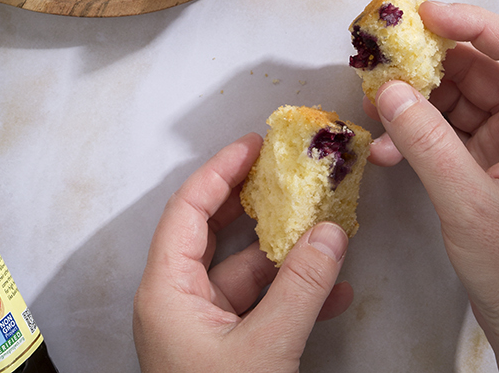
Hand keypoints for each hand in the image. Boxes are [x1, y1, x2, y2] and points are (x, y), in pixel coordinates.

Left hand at [133, 136, 351, 372]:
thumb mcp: (265, 346)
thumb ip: (300, 287)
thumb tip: (329, 233)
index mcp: (165, 290)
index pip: (187, 208)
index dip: (220, 171)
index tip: (254, 146)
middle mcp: (175, 302)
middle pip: (211, 232)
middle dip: (252, 202)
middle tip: (281, 173)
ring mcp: (199, 328)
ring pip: (241, 272)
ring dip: (282, 255)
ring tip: (320, 228)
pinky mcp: (222, 353)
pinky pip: (256, 309)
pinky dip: (289, 297)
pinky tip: (332, 292)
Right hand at [368, 2, 498, 372]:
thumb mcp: (468, 205)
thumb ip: (427, 145)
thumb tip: (390, 92)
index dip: (474, 23)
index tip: (427, 14)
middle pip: (480, 67)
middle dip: (428, 61)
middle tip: (383, 57)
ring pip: (457, 93)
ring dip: (414, 99)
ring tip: (376, 107)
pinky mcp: (487, 159)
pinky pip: (446, 125)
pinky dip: (414, 130)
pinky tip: (388, 147)